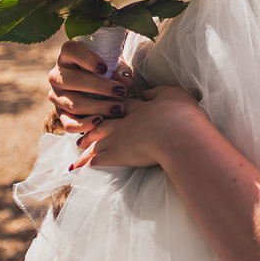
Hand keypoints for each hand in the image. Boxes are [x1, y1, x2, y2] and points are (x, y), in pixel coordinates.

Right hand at [48, 40, 134, 132]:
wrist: (98, 88)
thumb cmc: (107, 71)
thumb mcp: (115, 66)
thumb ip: (121, 70)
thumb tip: (125, 81)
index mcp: (68, 56)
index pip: (71, 50)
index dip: (87, 59)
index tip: (105, 68)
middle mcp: (57, 75)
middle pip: (73, 80)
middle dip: (100, 87)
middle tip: (121, 92)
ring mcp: (56, 95)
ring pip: (74, 103)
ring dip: (98, 107)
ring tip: (119, 108)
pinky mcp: (60, 114)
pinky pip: (68, 124)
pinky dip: (84, 125)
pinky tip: (100, 121)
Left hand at [72, 86, 202, 168]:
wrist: (177, 132)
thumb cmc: (181, 113)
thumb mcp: (175, 94)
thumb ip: (159, 92)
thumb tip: (147, 92)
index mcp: (142, 108)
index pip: (125, 108)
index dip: (117, 110)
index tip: (111, 111)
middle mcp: (127, 122)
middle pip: (105, 125)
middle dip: (94, 130)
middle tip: (84, 135)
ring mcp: (119, 138)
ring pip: (97, 142)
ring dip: (87, 146)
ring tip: (78, 151)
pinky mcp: (117, 154)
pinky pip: (97, 160)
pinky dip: (87, 163)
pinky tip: (80, 168)